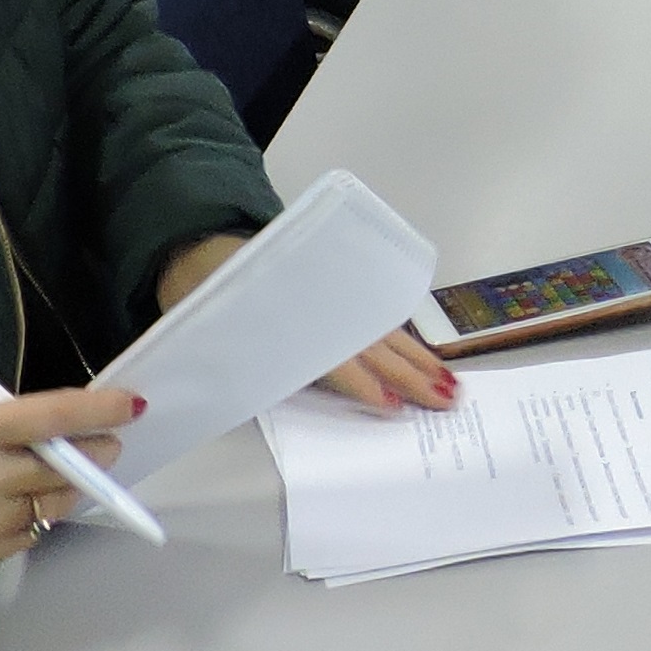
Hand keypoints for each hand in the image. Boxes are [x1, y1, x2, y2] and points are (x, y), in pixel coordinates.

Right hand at [0, 383, 140, 581]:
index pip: (49, 416)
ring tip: (60, 476)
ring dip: (65, 489)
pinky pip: (26, 537)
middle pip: (62, 468)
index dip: (97, 411)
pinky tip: (18, 506)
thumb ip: (4, 421)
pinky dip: (32, 519)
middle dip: (93, 453)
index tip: (132, 406)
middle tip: (105, 445)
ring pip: (50, 505)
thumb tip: (67, 425)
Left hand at [156, 235, 458, 415]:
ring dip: (419, 359)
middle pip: (374, 346)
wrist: (201, 245)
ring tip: (449, 381)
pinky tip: (421, 354)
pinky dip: (403, 340)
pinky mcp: (336, 294)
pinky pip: (377, 321)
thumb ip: (241, 359)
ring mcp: (334, 299)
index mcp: (291, 317)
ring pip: (384, 333)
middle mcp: (322, 307)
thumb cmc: (202, 292)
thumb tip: (266, 392)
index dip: (363, 383)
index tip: (392, 405)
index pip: (335, 358)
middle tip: (449, 398)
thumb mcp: (207, 327)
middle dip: (413, 373)